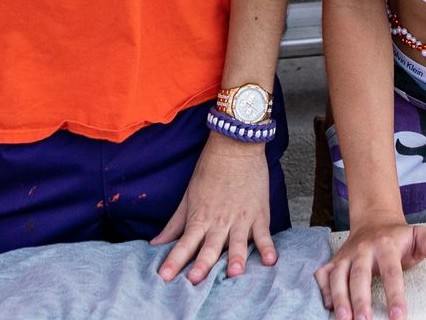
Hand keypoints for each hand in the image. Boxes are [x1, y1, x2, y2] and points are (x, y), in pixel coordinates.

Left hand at [150, 134, 276, 282]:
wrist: (235, 145)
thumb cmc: (210, 170)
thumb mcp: (188, 197)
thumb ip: (174, 224)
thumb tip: (155, 244)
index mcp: (200, 218)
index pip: (184, 244)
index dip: (174, 260)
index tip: (165, 277)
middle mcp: (219, 221)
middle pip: (209, 247)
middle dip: (202, 264)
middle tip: (195, 280)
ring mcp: (240, 218)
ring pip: (237, 242)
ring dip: (235, 257)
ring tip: (233, 273)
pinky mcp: (259, 213)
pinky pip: (264, 233)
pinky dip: (267, 247)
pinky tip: (270, 260)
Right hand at [314, 219, 425, 319]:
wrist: (374, 220)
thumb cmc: (398, 236)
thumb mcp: (418, 234)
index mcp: (386, 245)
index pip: (391, 272)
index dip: (395, 296)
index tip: (399, 317)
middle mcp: (363, 249)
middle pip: (360, 276)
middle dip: (360, 300)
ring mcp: (346, 255)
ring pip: (338, 277)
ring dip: (339, 298)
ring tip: (344, 319)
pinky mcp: (334, 261)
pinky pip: (323, 275)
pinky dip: (322, 290)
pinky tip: (328, 306)